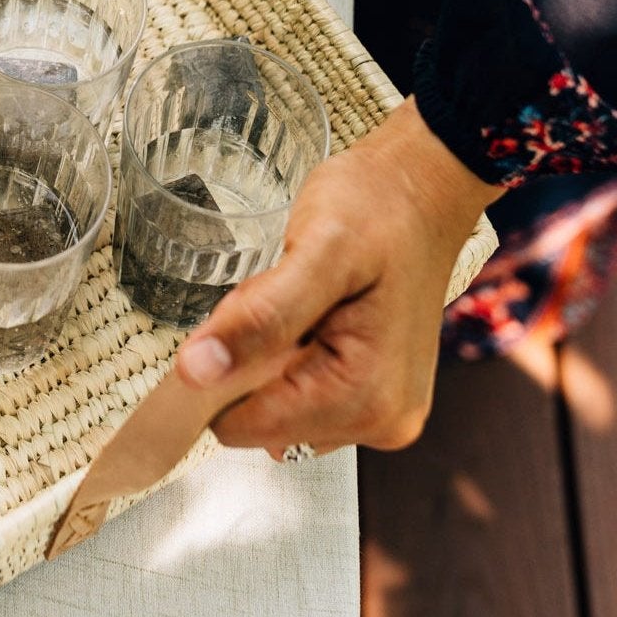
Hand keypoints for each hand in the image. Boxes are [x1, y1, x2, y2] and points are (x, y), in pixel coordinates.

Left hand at [175, 98, 503, 454]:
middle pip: (257, 420)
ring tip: (299, 302)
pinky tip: (309, 317)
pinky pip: (297, 396)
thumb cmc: (376, 210)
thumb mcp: (317, 252)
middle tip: (277, 297)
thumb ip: (258, 317)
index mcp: (366, 397)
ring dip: (264, 359)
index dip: (217, 373)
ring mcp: (380, 414)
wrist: (420, 190)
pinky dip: (285, 358)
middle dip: (247, 361)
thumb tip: (196, 373)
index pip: (244, 426)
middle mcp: (381, 422)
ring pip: (272, 407)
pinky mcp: (371, 399)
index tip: (237, 313)